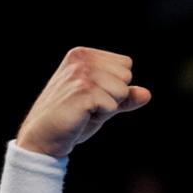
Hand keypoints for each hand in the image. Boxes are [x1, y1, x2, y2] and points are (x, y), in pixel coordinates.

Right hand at [15, 47, 150, 159]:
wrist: (45, 137)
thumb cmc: (73, 119)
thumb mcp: (103, 104)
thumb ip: (125, 97)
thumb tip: (147, 94)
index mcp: (84, 55)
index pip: (125, 65)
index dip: (116, 86)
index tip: (93, 96)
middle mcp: (81, 59)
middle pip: (126, 75)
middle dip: (114, 96)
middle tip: (89, 106)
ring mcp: (80, 74)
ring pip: (121, 90)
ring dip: (107, 107)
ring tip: (85, 110)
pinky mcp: (82, 91)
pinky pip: (113, 105)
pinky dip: (101, 115)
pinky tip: (82, 116)